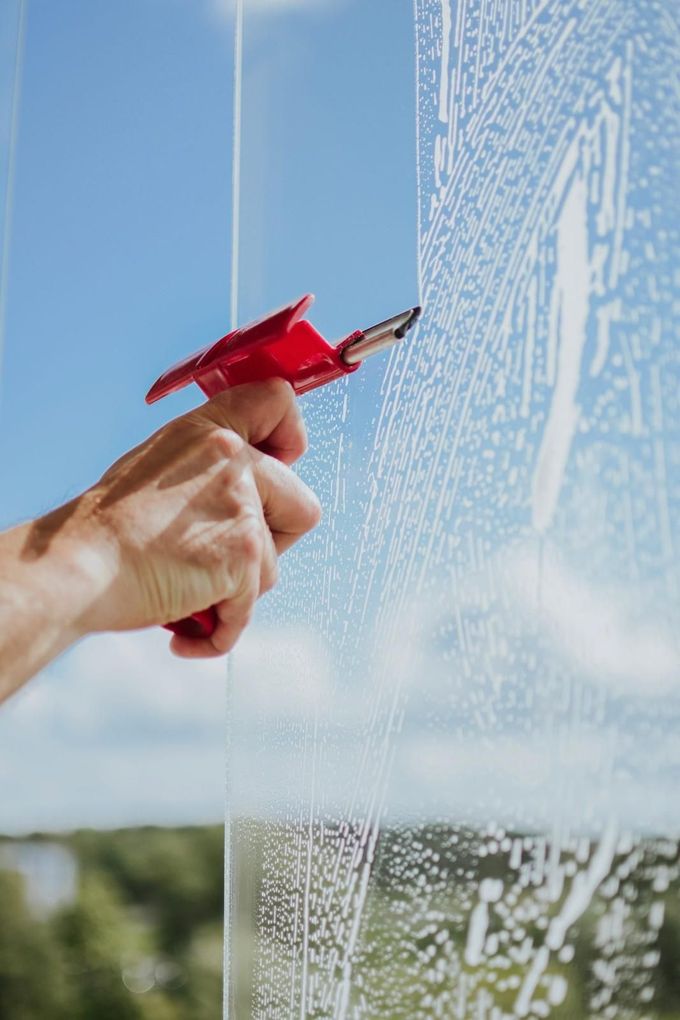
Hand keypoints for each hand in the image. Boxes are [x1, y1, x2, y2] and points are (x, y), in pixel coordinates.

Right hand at [77, 379, 320, 656]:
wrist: (78, 569)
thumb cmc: (107, 531)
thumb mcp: (156, 467)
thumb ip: (207, 467)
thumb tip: (247, 489)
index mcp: (210, 430)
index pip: (279, 400)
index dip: (290, 438)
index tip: (280, 462)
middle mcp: (232, 459)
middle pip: (303, 506)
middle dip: (273, 544)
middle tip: (225, 558)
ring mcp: (241, 506)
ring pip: (274, 567)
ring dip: (235, 592)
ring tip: (187, 590)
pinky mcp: (244, 555)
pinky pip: (249, 607)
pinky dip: (221, 629)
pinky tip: (187, 633)